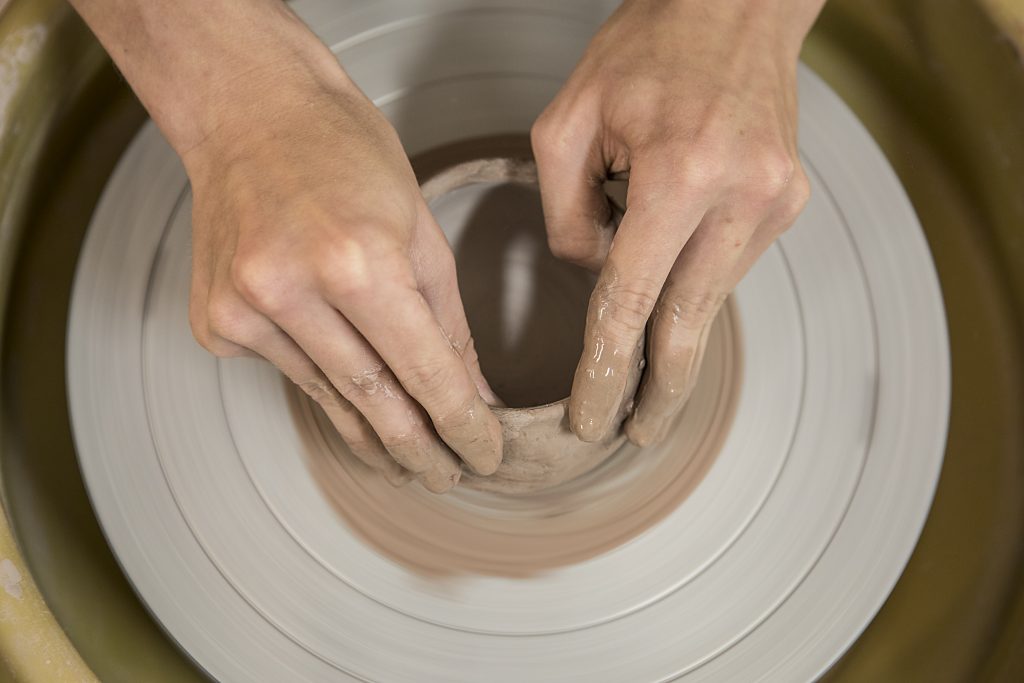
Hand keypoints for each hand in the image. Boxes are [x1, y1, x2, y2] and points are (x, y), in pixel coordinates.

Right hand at [184, 70, 502, 492]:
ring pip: (329, 398)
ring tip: (409, 460)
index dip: (463, 426)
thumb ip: (448, 325)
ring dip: (375, 435)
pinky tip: (344, 376)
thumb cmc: (347, 155)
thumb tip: (473, 396)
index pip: (426, 374)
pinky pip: (289, 372)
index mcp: (359, 262)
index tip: (486, 456)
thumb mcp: (421, 232)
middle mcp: (292, 290)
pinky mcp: (216, 322)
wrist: (249, 111)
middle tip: (448, 477)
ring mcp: (243, 309)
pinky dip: (324, 383)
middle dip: (420, 451)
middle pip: (374, 404)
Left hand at [532, 0, 819, 444]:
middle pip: (689, 325)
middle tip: (634, 434)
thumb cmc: (647, 48)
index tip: (591, 417)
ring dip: (670, 317)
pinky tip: (673, 256)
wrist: (735, 4)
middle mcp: (740, 196)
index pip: (631, 301)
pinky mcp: (789, 202)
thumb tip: (595, 278)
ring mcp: (775, 201)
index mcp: (679, 174)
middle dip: (658, 390)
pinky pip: (727, 262)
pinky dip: (692, 274)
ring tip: (638, 316)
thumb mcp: (566, 123)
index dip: (607, 371)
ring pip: (709, 295)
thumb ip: (566, 216)